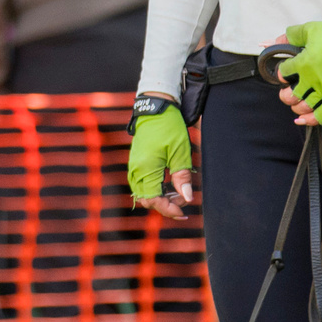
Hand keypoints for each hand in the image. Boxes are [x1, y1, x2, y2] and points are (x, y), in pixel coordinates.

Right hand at [127, 104, 196, 218]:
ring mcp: (134, 167)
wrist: (156, 109)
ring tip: (178, 192)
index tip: (183, 212)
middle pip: (147, 200)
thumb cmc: (169, 128)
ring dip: (160, 198)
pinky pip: (142, 184)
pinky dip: (155, 189)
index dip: (169, 209)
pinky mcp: (136, 163)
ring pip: (143, 193)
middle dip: (165, 205)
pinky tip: (169, 185)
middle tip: (184, 200)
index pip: (154, 200)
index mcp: (146, 169)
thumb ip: (182, 177)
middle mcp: (136, 170)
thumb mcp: (180, 152)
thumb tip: (187, 199)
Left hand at [277, 13, 321, 125]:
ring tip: (296, 103)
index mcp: (304, 62)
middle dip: (285, 95)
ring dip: (296, 107)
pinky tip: (302, 119)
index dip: (282, 73)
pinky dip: (311, 120)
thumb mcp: (311, 29)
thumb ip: (291, 35)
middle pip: (290, 95)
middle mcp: (312, 79)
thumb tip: (275, 41)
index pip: (283, 73)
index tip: (285, 73)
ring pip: (304, 107)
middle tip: (287, 91)